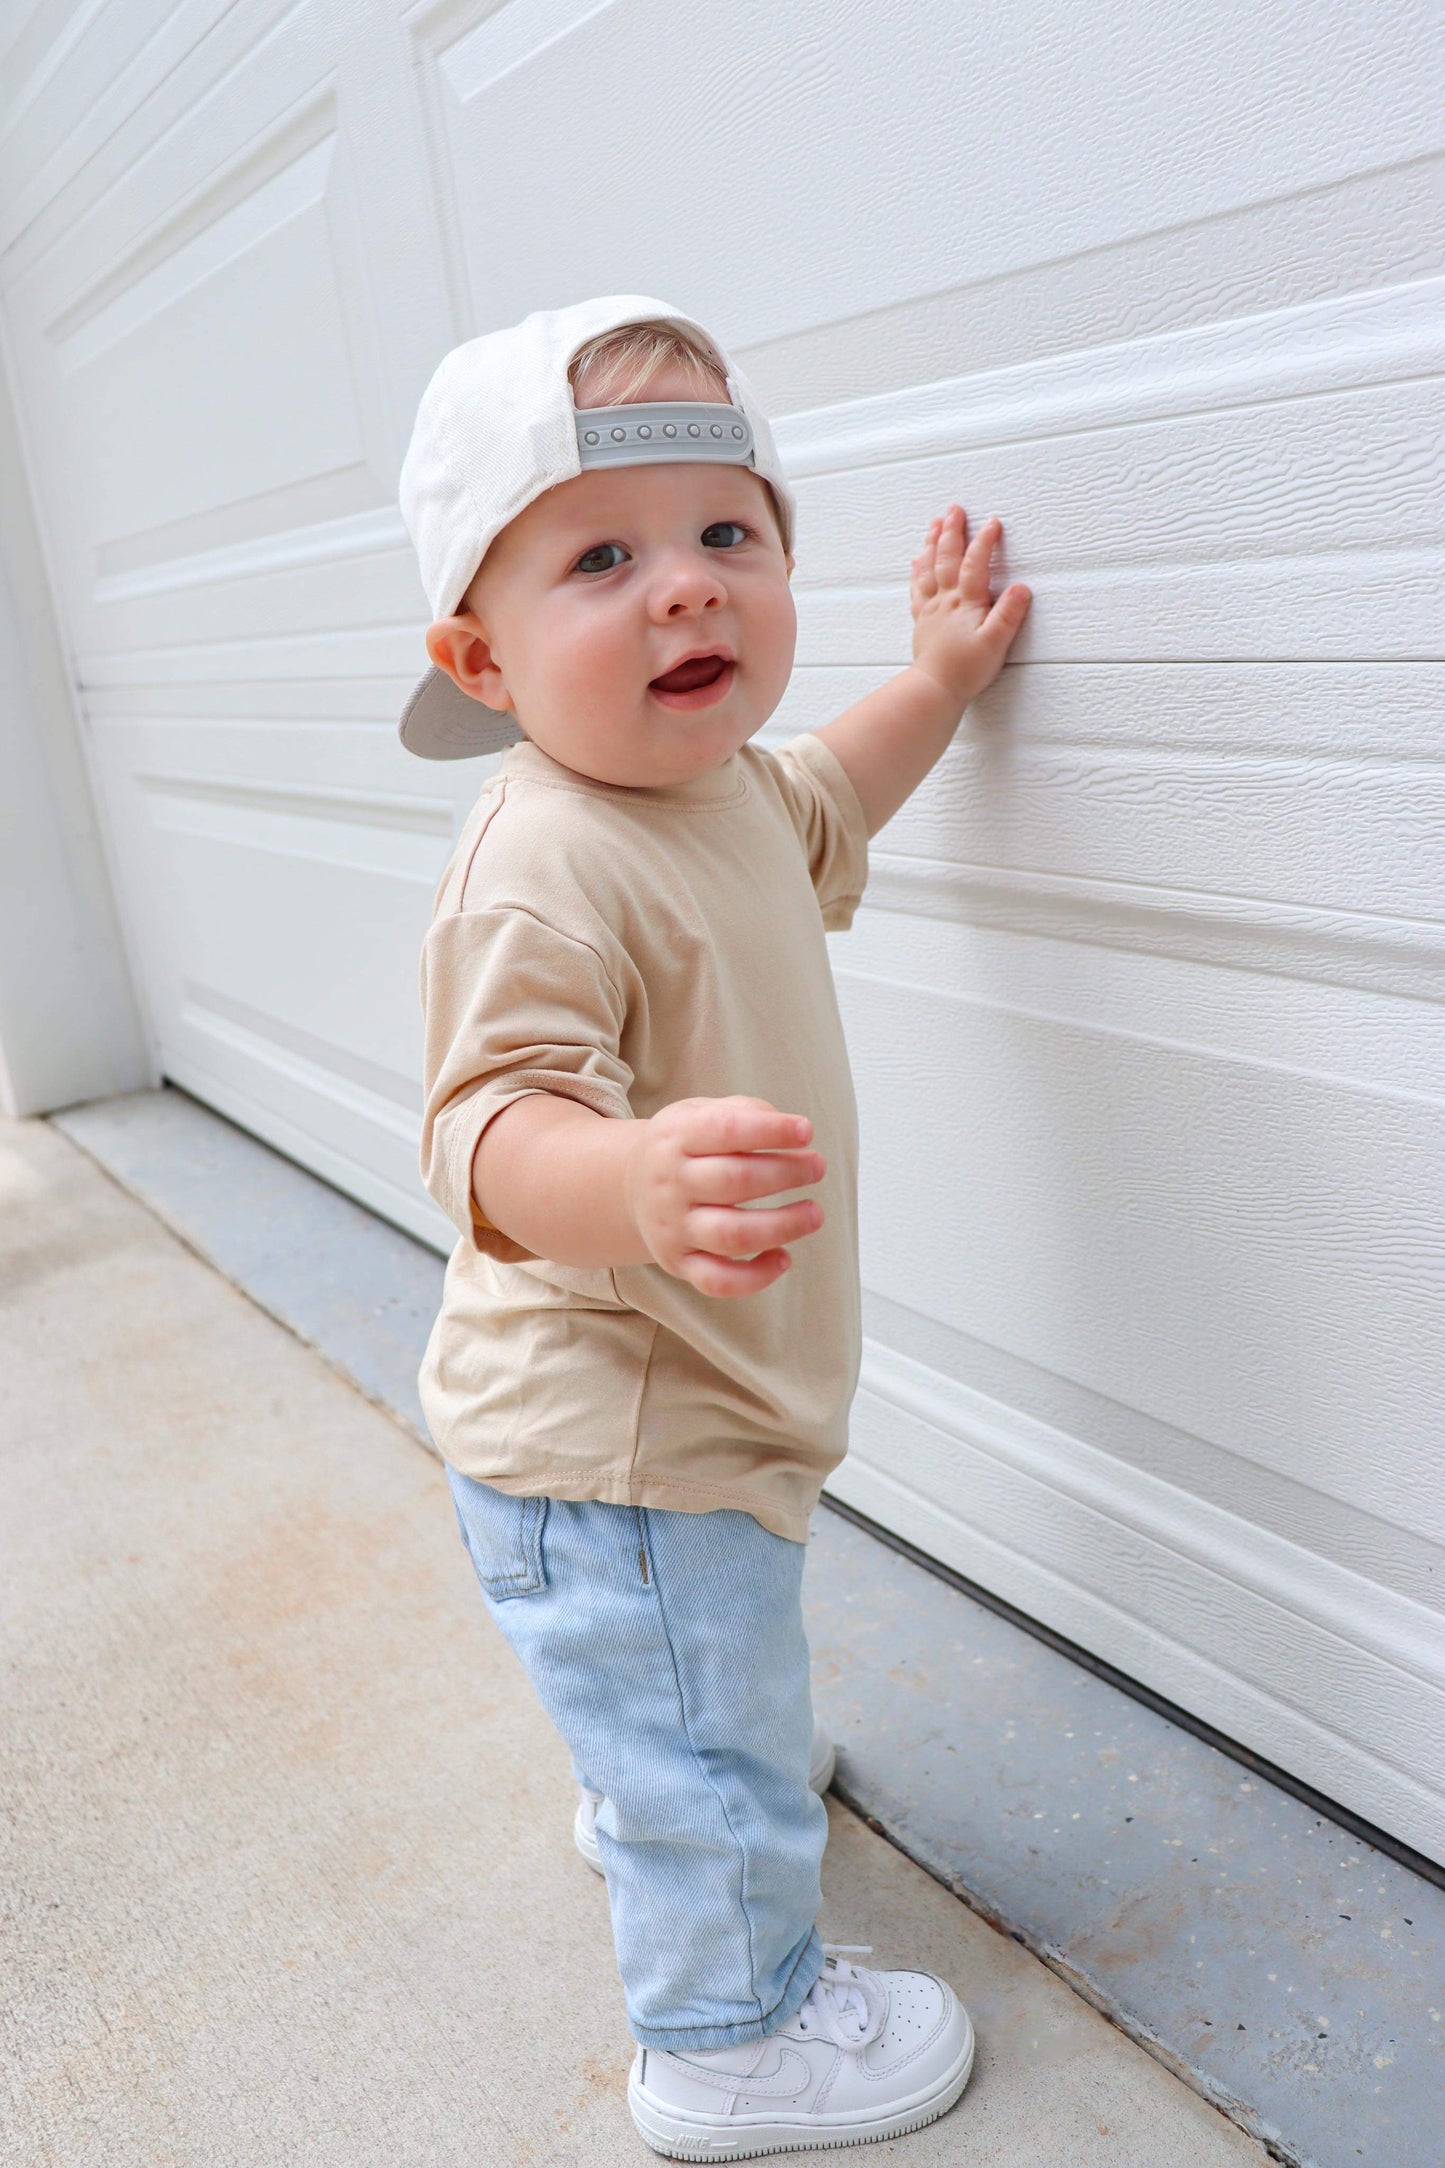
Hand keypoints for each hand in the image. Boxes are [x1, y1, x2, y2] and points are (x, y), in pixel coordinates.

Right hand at [626, 1095, 825, 1297]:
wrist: (630, 1186)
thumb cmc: (685, 1146)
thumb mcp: (701, 1112)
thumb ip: (744, 1113)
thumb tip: (788, 1129)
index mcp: (676, 1138)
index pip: (726, 1130)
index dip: (771, 1131)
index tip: (806, 1131)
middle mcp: (671, 1183)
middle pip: (734, 1181)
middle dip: (786, 1173)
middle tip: (817, 1167)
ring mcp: (674, 1227)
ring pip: (732, 1235)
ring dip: (783, 1226)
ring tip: (814, 1214)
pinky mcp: (679, 1263)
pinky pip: (717, 1281)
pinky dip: (756, 1277)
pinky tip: (784, 1257)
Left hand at [910, 505, 1030, 711]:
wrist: (933, 689)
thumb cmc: (965, 670)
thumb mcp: (995, 643)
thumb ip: (1008, 614)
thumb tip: (1021, 587)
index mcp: (965, 603)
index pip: (975, 563)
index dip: (984, 541)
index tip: (993, 522)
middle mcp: (946, 600)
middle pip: (947, 558)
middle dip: (951, 531)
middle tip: (954, 509)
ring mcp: (931, 609)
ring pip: (929, 568)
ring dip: (932, 543)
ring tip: (935, 523)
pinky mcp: (923, 621)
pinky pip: (918, 588)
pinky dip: (918, 571)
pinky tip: (917, 561)